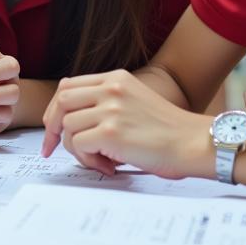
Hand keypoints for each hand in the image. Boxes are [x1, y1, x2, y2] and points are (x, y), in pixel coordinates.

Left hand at [42, 69, 210, 179]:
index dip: (55, 108)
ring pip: (67, 127)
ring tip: (100, 161)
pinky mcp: (111, 133)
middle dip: (51, 127)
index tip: (52, 128)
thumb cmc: (167, 131)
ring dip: (77, 150)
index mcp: (116, 78)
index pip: (68, 85)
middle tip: (52, 147)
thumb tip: (70, 119)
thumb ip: (106, 102)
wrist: (194, 143)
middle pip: (61, 101)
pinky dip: (87, 160)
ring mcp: (110, 109)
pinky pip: (78, 145)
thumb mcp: (134, 100)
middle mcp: (111, 88)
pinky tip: (109, 166)